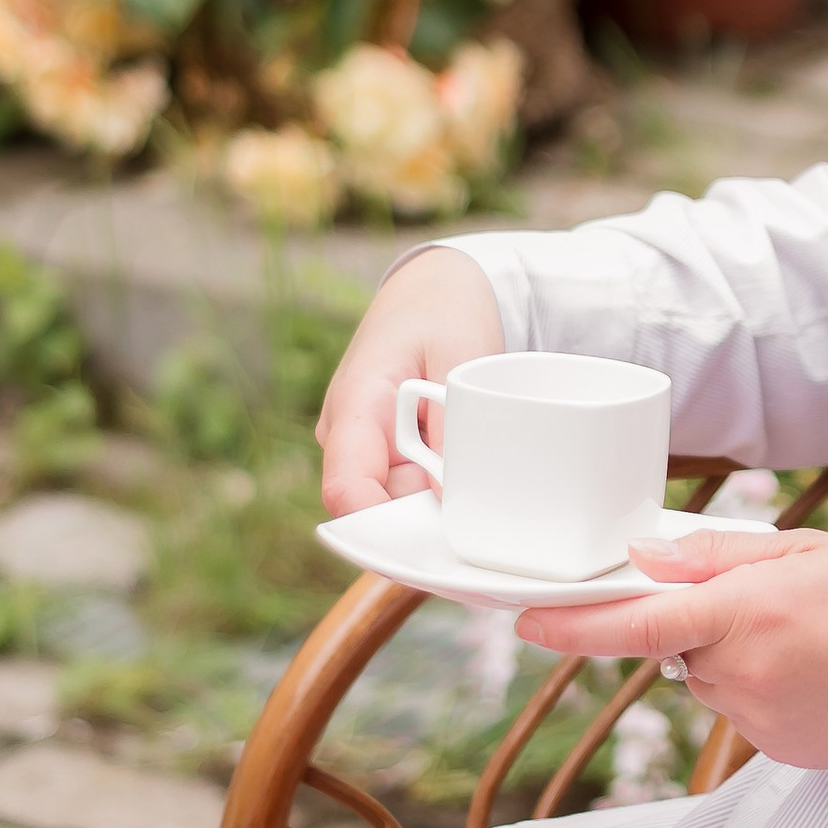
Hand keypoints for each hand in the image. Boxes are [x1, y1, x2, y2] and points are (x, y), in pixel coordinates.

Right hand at [316, 250, 506, 515]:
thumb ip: (451, 425)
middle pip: (377, 507)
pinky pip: (408, 487)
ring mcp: (364, 446)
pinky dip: (438, 487)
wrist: (434, 286)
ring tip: (478, 472)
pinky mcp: (384, 451)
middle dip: (424, 519)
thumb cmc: (446, 311)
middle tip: (480, 508)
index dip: (383, 528)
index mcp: (355, 405)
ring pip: (396, 502)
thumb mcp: (461, 353)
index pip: (347, 489)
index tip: (436, 540)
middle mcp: (348, 435)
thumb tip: (446, 500)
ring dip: (435, 501)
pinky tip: (468, 471)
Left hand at [517, 526, 827, 774]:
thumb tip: (648, 558)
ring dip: (733, 657)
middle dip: (703, 624)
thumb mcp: (805, 550)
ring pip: (710, 680)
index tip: (527, 619)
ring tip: (803, 639)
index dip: (574, 623)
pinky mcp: (775, 749)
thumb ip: (718, 554)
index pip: (638, 624)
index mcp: (746, 613)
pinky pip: (742, 710)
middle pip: (679, 649)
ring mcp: (757, 719)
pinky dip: (761, 688)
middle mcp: (742, 672)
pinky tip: (811, 673)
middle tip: (768, 603)